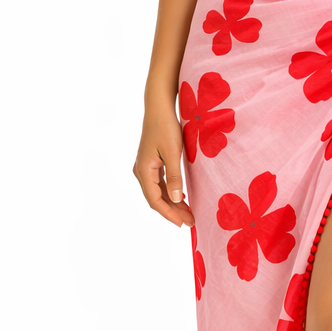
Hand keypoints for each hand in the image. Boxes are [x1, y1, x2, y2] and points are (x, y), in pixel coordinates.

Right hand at [133, 102, 195, 227]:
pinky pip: (159, 183)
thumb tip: (175, 199)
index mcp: (144, 170)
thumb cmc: (165, 127)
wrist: (159, 107)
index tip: (183, 223)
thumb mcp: (173, 152)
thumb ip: (174, 177)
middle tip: (191, 221)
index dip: (169, 214)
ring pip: (158, 191)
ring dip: (172, 202)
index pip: (155, 200)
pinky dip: (170, 192)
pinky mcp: (151, 162)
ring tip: (188, 212)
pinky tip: (180, 196)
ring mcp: (145, 166)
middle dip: (173, 211)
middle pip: (156, 198)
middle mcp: (141, 171)